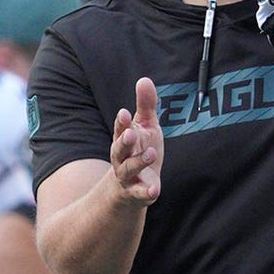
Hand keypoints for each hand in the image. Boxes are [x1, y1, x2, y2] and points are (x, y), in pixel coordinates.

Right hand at [110, 77, 163, 205]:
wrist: (131, 187)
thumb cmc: (139, 150)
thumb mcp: (145, 127)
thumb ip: (146, 105)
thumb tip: (144, 79)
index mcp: (125, 139)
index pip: (120, 129)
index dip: (121, 123)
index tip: (124, 113)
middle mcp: (122, 157)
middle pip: (119, 149)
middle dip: (124, 141)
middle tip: (131, 133)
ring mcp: (129, 176)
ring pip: (128, 169)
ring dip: (138, 162)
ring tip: (150, 154)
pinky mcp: (138, 192)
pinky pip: (140, 193)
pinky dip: (146, 192)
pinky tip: (154, 190)